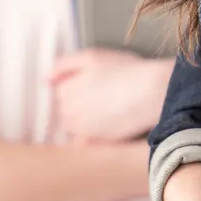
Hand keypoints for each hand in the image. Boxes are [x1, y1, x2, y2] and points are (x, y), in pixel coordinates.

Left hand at [49, 49, 171, 143]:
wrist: (153, 91)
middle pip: (66, 110)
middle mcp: (68, 114)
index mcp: (65, 91)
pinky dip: (92, 138)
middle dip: (78, 104)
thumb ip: (64, 65)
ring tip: (108, 109)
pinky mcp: (97, 144)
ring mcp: (82, 132)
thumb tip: (46, 80)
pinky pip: (87, 143)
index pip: (61, 91)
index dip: (77, 85)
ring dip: (85, 120)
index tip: (94, 82)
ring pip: (76, 126)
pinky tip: (108, 126)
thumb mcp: (92, 56)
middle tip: (103, 95)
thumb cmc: (124, 70)